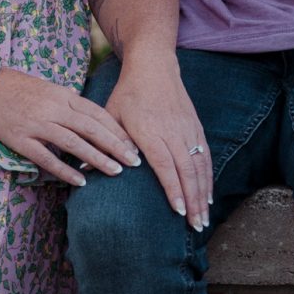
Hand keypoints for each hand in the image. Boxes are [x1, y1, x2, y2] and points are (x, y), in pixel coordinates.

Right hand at [0, 66, 140, 188]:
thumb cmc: (21, 89)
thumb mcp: (51, 90)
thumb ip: (72, 106)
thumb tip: (95, 124)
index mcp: (63, 96)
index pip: (97, 114)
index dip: (118, 130)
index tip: (134, 145)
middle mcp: (53, 109)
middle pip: (91, 128)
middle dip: (116, 146)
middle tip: (135, 162)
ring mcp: (36, 124)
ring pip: (73, 143)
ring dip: (96, 159)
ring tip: (115, 172)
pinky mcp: (20, 139)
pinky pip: (46, 158)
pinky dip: (64, 170)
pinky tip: (80, 182)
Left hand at [105, 51, 211, 228]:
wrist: (154, 67)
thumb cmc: (128, 93)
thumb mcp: (110, 115)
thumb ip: (104, 143)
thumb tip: (85, 170)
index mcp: (151, 132)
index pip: (166, 165)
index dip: (174, 189)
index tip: (179, 211)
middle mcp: (173, 133)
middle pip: (188, 172)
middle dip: (194, 201)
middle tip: (196, 227)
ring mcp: (187, 130)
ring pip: (200, 167)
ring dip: (203, 194)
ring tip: (204, 218)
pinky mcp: (196, 128)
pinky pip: (206, 157)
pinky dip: (208, 178)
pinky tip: (207, 195)